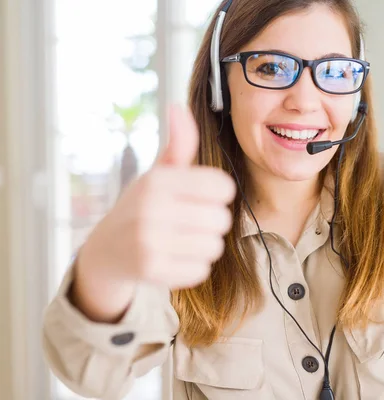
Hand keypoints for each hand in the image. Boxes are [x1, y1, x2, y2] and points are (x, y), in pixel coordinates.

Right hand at [72, 106, 235, 320]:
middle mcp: (152, 209)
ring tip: (181, 239)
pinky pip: (201, 270)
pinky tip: (174, 257)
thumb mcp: (158, 173)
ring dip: (205, 245)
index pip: (223, 187)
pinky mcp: (152, 270)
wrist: (106, 250)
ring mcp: (150, 241)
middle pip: (223, 219)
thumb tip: (178, 107)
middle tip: (189, 222)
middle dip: (212, 222)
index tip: (202, 196)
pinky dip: (193, 266)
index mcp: (158, 180)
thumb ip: (179, 144)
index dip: (218, 193)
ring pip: (214, 247)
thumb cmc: (142, 206)